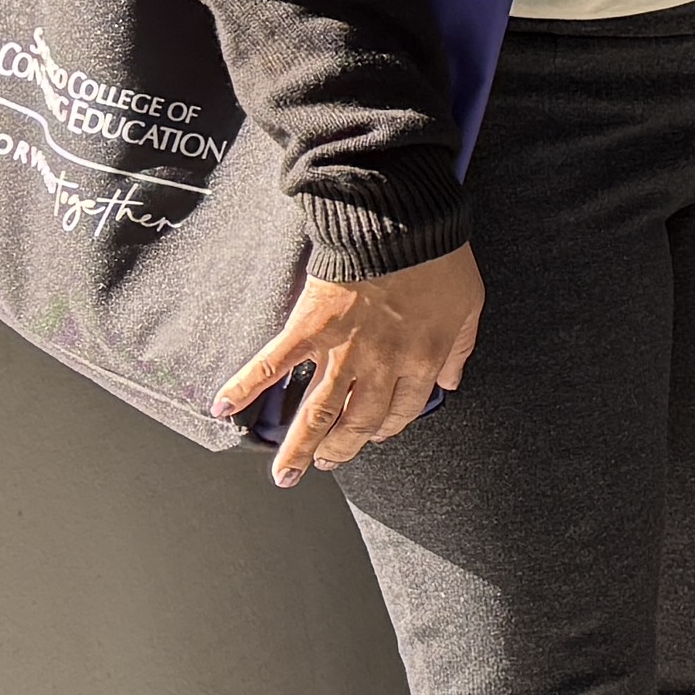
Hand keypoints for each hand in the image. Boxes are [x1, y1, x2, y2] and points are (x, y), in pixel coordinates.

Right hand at [229, 244, 482, 483]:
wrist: (403, 222)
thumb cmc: (439, 257)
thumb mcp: (469, 305)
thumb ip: (461, 348)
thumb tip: (452, 381)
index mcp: (422, 360)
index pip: (403, 411)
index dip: (388, 427)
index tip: (377, 434)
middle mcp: (381, 365)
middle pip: (358, 422)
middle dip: (342, 449)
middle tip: (329, 463)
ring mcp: (343, 350)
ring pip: (318, 413)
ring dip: (301, 447)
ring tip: (287, 472)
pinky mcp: (309, 328)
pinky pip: (273, 364)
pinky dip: (245, 386)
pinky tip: (225, 408)